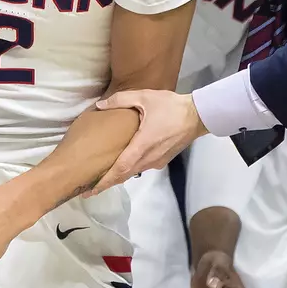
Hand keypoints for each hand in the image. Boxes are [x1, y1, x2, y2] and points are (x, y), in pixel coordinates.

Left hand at [92, 90, 206, 191]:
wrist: (198, 115)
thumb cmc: (171, 106)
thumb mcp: (145, 97)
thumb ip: (121, 99)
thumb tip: (99, 104)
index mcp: (142, 145)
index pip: (120, 168)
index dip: (104, 180)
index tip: (90, 189)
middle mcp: (149, 158)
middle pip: (124, 175)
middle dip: (106, 183)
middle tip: (89, 190)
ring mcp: (157, 161)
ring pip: (133, 172)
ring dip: (117, 176)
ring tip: (101, 178)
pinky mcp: (163, 160)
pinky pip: (142, 168)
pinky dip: (129, 170)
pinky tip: (122, 165)